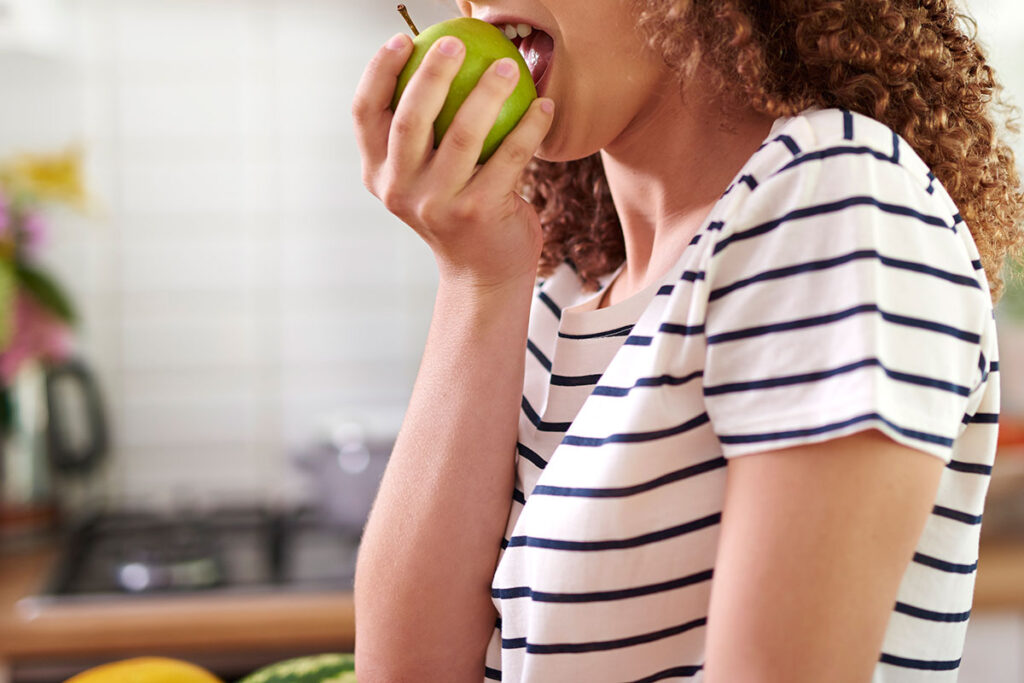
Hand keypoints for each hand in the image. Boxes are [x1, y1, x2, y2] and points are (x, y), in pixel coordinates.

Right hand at [352, 33, 554, 289]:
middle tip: (457, 42)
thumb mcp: (424, 176)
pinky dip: (530, 126)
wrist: (483, 273)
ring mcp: (437, 204)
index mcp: (378, 174)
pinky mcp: (478, 212)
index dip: (379, 71)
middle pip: (409, 119)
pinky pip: (509, 157)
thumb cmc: (457, 208)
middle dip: (431, 73)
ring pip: (462, 134)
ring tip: (509, 65)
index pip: (365, 114)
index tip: (404, 39)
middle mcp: (399, 190)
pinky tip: (544, 104)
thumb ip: (420, 134)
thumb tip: (435, 57)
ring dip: (488, 92)